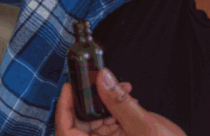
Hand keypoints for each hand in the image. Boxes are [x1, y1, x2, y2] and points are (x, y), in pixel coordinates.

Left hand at [55, 68, 187, 135]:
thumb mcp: (145, 127)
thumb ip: (121, 103)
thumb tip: (103, 80)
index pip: (66, 131)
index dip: (63, 108)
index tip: (68, 88)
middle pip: (80, 125)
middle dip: (91, 101)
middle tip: (100, 83)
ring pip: (97, 123)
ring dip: (107, 104)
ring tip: (122, 90)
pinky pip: (110, 125)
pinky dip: (117, 110)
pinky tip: (129, 100)